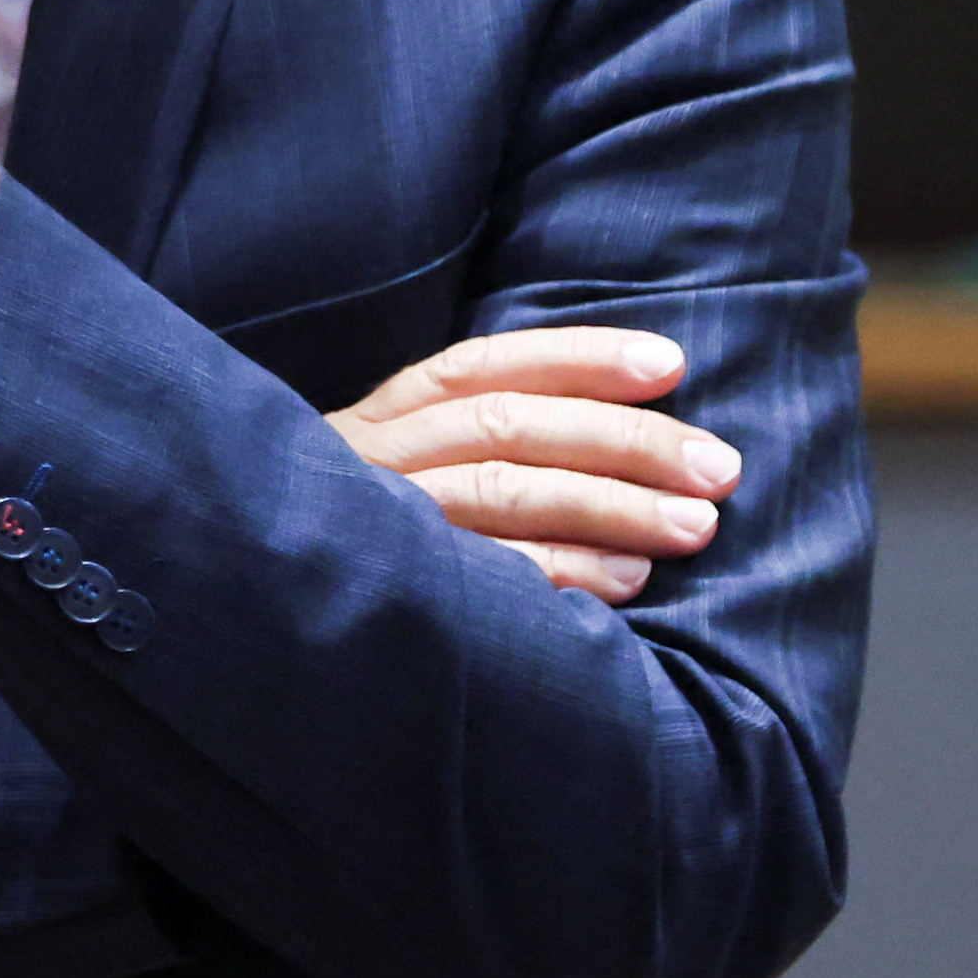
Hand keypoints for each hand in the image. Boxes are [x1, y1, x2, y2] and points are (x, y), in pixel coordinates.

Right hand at [334, 326, 738, 600]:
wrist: (256, 619)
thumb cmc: (373, 544)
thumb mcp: (403, 475)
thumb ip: (480, 445)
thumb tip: (627, 418)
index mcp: (383, 418)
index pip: (485, 366)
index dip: (580, 358)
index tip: (672, 364)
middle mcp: (371, 457)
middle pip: (506, 425)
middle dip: (625, 440)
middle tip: (721, 468)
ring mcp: (373, 522)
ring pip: (501, 490)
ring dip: (612, 504)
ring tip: (698, 525)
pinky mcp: (387, 591)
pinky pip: (486, 574)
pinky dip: (564, 572)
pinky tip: (630, 580)